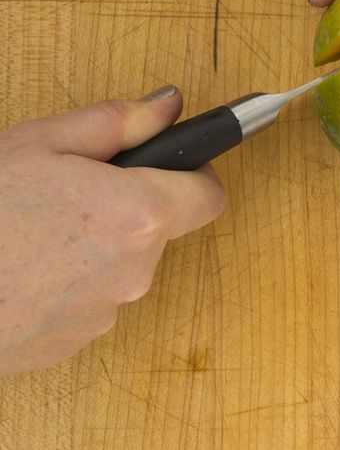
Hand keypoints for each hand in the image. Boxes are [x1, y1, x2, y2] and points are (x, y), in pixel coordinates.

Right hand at [0, 92, 224, 376]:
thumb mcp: (40, 143)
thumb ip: (116, 122)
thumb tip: (166, 106)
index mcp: (138, 215)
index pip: (209, 195)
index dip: (191, 174)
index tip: (169, 165)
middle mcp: (134, 272)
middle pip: (156, 230)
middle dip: (123, 208)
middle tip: (66, 191)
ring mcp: (105, 314)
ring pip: (117, 267)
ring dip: (90, 248)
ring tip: (32, 231)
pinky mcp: (74, 343)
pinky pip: (86, 301)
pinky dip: (63, 284)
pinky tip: (22, 267)